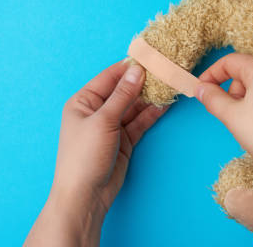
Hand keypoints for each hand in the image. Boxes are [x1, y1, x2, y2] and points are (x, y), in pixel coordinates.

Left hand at [25, 60, 166, 246]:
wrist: (85, 196)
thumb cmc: (84, 156)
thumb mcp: (103, 121)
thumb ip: (122, 95)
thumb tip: (137, 70)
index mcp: (83, 101)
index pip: (109, 77)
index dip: (128, 67)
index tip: (149, 57)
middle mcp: (97, 111)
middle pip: (123, 91)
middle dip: (142, 82)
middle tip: (165, 70)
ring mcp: (111, 126)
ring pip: (133, 106)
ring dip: (150, 97)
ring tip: (169, 84)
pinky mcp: (123, 140)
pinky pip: (139, 122)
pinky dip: (151, 114)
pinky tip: (165, 104)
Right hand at [195, 54, 252, 245]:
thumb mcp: (231, 116)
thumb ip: (212, 98)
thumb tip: (201, 89)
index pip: (229, 61)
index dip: (211, 74)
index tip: (202, 89)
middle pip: (246, 72)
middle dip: (233, 91)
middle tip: (231, 115)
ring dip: (248, 98)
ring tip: (251, 124)